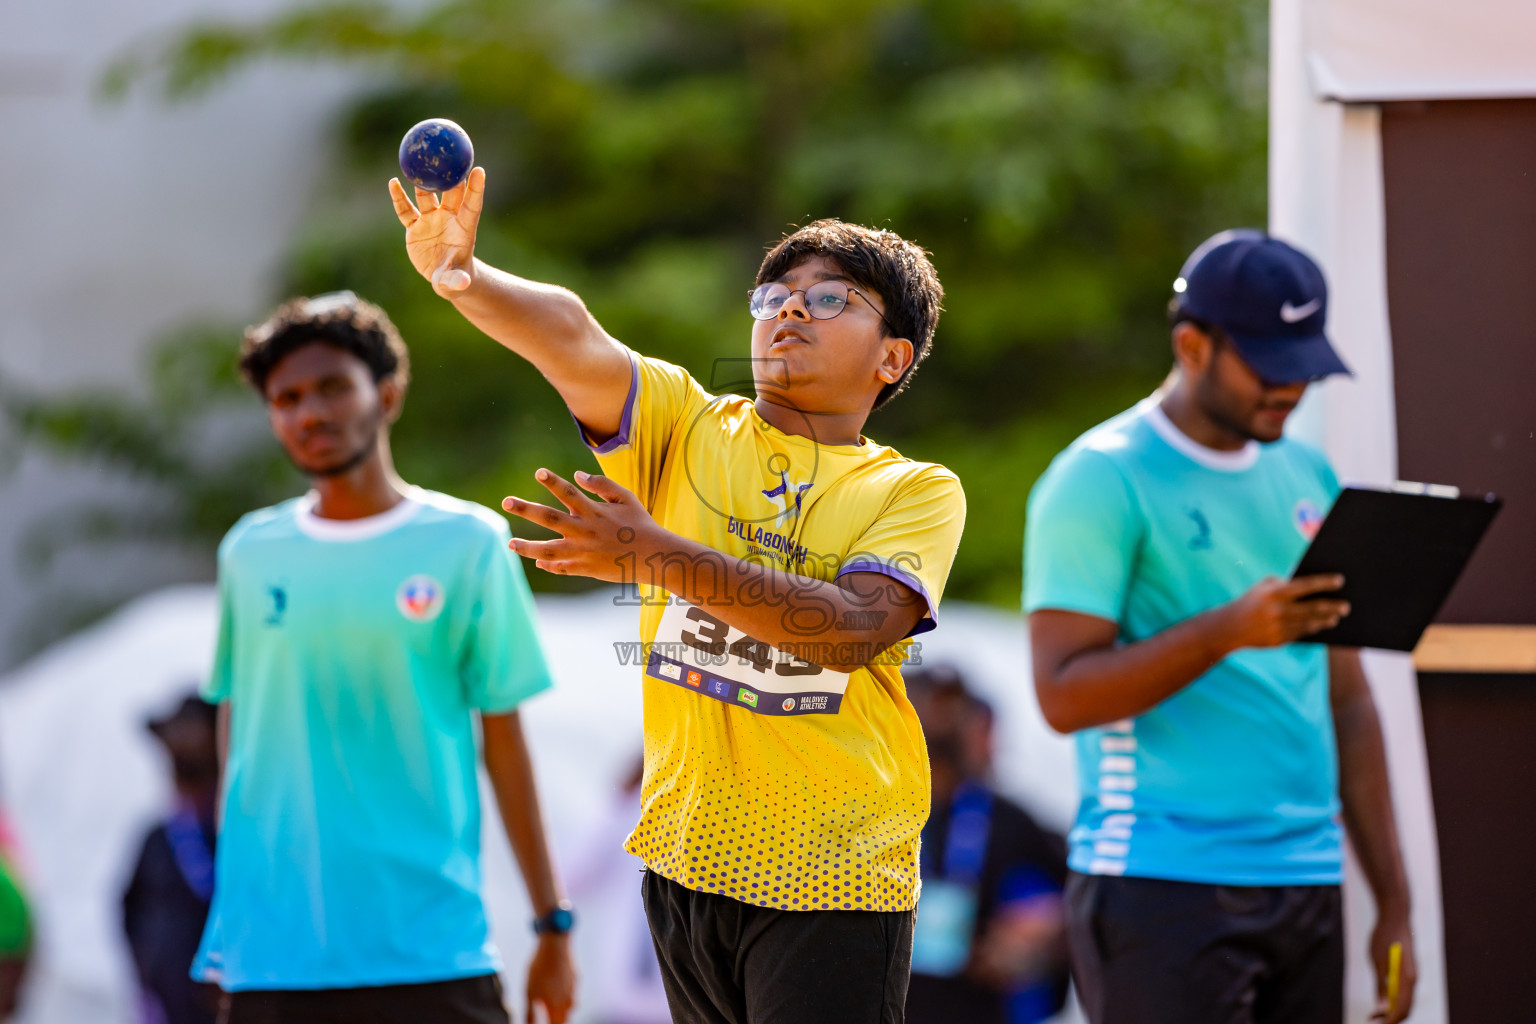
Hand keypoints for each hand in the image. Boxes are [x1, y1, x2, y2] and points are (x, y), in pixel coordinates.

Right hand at [388, 166, 485, 296]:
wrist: (443, 278)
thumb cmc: (455, 277)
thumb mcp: (455, 282)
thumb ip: (457, 280)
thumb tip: (463, 283)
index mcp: (464, 229)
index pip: (471, 205)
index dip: (476, 188)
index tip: (479, 169)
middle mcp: (448, 219)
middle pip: (450, 193)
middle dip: (449, 176)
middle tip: (447, 155)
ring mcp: (431, 221)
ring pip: (426, 197)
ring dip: (423, 182)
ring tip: (418, 164)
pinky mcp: (415, 227)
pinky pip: (406, 210)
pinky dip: (399, 198)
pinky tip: (393, 183)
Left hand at [502, 469, 662, 581]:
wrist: (654, 557)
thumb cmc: (640, 524)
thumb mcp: (626, 498)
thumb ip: (602, 485)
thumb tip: (577, 475)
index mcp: (594, 511)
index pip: (569, 493)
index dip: (553, 482)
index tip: (539, 472)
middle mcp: (584, 530)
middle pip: (549, 518)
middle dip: (526, 509)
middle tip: (506, 501)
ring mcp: (583, 551)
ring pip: (548, 549)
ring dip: (527, 546)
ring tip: (510, 542)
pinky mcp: (585, 568)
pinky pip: (561, 567)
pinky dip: (548, 564)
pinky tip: (537, 560)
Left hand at [525, 933, 575, 1023]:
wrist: (554, 948)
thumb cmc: (539, 970)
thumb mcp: (529, 992)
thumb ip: (529, 1012)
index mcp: (556, 1006)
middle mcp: (567, 999)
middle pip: (565, 1018)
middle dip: (559, 1021)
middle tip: (552, 1020)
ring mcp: (573, 988)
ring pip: (572, 1005)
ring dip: (565, 1010)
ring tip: (557, 1009)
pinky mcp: (575, 977)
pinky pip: (573, 991)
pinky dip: (568, 994)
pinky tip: (560, 988)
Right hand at [1216, 574, 1349, 649]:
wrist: (1229, 628)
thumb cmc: (1251, 601)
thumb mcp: (1263, 587)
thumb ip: (1285, 583)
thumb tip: (1312, 586)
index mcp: (1274, 593)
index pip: (1305, 586)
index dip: (1324, 583)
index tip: (1340, 581)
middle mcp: (1278, 610)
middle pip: (1312, 608)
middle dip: (1332, 606)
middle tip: (1346, 606)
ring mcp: (1278, 627)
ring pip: (1309, 623)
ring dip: (1325, 620)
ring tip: (1335, 617)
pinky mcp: (1278, 641)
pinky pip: (1300, 634)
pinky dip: (1311, 629)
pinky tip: (1320, 625)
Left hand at [1369, 913, 1416, 1022]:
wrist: (1395, 918)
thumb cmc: (1384, 937)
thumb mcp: (1377, 962)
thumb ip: (1380, 985)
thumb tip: (1381, 1008)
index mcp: (1407, 979)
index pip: (1401, 1008)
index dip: (1390, 1020)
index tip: (1376, 1023)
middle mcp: (1413, 980)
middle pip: (1405, 1008)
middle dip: (1391, 1017)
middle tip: (1372, 1019)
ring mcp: (1411, 975)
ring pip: (1405, 1001)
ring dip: (1392, 1010)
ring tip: (1375, 1013)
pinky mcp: (1407, 971)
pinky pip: (1403, 992)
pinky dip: (1393, 1000)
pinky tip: (1382, 999)